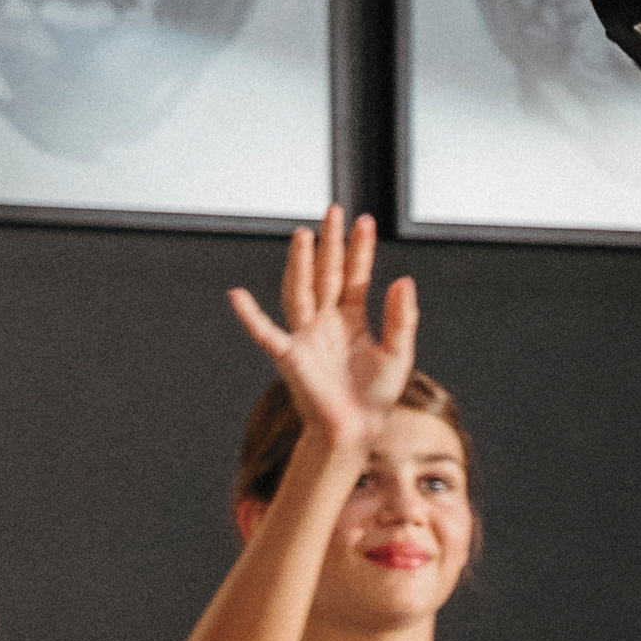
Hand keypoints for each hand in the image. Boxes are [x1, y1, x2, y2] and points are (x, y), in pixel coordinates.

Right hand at [226, 206, 416, 455]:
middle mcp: (326, 321)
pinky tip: (237, 295)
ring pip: (300, 291)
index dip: (359, 249)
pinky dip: (250, 316)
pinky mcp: (291, 357)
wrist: (357, 430)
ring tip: (302, 235)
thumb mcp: (398, 352)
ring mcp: (306, 336)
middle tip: (333, 210)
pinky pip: (266, 333)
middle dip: (330, 243)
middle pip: (327, 273)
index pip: (355, 275)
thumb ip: (402, 317)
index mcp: (352, 319)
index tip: (364, 220)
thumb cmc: (376, 395)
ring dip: (300, 264)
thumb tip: (403, 279)